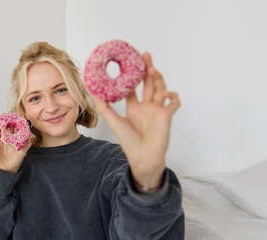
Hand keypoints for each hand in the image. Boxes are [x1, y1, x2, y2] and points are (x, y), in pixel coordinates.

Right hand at [0, 120, 31, 172]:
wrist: (7, 170)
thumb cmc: (15, 162)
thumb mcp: (23, 152)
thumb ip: (27, 144)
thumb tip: (31, 137)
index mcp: (11, 140)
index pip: (11, 129)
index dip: (13, 123)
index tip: (15, 117)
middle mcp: (4, 139)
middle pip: (4, 128)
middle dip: (5, 121)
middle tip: (7, 115)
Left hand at [92, 52, 179, 189]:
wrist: (143, 157)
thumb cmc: (129, 142)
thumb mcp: (114, 121)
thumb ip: (105, 107)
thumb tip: (92, 92)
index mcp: (134, 107)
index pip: (132, 87)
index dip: (131, 75)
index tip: (128, 63)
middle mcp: (146, 106)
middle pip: (148, 83)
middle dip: (147, 68)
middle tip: (145, 55)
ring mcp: (157, 110)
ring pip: (160, 88)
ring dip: (158, 78)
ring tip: (152, 68)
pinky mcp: (167, 116)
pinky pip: (174, 102)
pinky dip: (173, 96)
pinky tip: (166, 93)